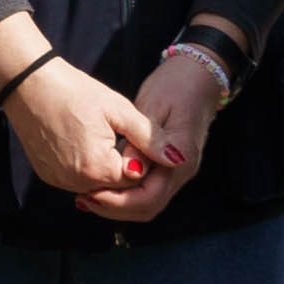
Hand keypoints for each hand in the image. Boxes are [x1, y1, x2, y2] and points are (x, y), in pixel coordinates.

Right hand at [0, 54, 155, 203]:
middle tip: (119, 135)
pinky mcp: (47, 175)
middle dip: (124, 167)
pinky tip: (83, 143)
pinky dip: (85, 168)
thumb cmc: (76, 92)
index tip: (135, 135)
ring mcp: (58, 180)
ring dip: (105, 169)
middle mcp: (76, 182)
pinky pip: (75, 180)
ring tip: (101, 136)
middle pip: (116, 187)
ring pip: (96, 186)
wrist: (29, 85)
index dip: (142, 160)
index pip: (136, 180)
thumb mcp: (120, 111)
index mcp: (99, 168)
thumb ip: (150, 139)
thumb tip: (178, 159)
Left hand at [79, 48, 217, 221]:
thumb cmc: (174, 86)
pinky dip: (125, 195)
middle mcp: (183, 171)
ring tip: (89, 196)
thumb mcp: (153, 107)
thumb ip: (142, 142)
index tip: (91, 193)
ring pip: (147, 203)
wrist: (198, 76)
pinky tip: (102, 187)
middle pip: (148, 207)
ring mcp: (178, 171)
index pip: (149, 197)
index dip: (119, 201)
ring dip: (118, 205)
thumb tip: (131, 172)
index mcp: (180, 157)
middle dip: (115, 208)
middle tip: (84, 200)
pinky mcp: (170, 167)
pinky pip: (148, 191)